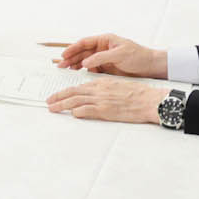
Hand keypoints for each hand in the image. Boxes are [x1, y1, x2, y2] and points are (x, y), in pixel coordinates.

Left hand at [47, 76, 163, 122]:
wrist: (150, 100)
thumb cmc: (138, 95)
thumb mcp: (117, 86)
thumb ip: (104, 90)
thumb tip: (93, 96)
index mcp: (101, 83)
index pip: (79, 86)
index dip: (66, 91)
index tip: (58, 94)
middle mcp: (98, 90)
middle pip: (72, 92)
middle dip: (58, 96)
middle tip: (48, 101)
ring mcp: (101, 100)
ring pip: (75, 101)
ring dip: (61, 105)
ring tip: (52, 108)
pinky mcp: (105, 110)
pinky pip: (86, 110)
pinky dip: (77, 112)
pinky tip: (72, 114)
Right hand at [54, 32, 166, 77]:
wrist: (151, 67)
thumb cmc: (139, 56)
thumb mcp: (120, 54)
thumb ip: (101, 58)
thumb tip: (85, 62)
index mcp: (105, 40)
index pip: (84, 43)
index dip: (73, 48)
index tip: (64, 55)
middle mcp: (102, 49)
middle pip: (82, 52)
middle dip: (71, 58)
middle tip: (61, 65)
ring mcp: (103, 59)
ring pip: (85, 61)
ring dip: (75, 65)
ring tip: (66, 71)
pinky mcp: (106, 68)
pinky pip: (91, 69)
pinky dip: (84, 72)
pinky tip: (78, 76)